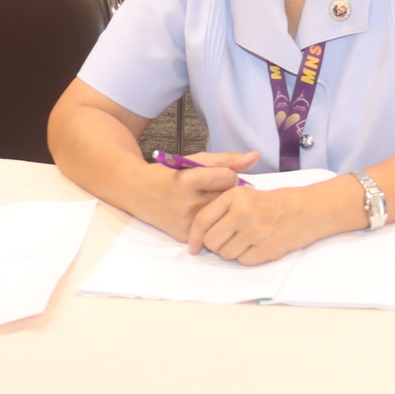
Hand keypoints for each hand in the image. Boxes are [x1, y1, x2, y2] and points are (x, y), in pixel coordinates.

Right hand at [144, 150, 258, 240]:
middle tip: (211, 189)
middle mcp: (187, 204)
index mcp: (189, 181)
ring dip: (220, 207)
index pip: (229, 178)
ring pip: (223, 214)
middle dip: (224, 192)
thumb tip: (255, 157)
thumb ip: (227, 160)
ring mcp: (187, 223)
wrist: (139, 193)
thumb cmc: (170, 173)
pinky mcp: (186, 236)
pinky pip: (213, 228)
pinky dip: (212, 221)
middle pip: (228, 198)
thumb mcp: (195, 160)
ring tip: (207, 200)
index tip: (217, 175)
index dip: (226, 175)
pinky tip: (201, 213)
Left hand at [187, 174, 351, 264]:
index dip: (194, 237)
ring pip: (227, 254)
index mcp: (235, 196)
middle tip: (228, 241)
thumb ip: (223, 209)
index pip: (203, 220)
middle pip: (212, 241)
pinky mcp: (266, 248)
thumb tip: (200, 235)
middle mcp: (242, 212)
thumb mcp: (247, 194)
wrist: (308, 209)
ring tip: (248, 240)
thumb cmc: (276, 203)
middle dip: (216, 246)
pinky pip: (244, 261)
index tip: (194, 247)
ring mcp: (255, 231)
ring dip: (233, 252)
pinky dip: (249, 257)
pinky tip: (259, 245)